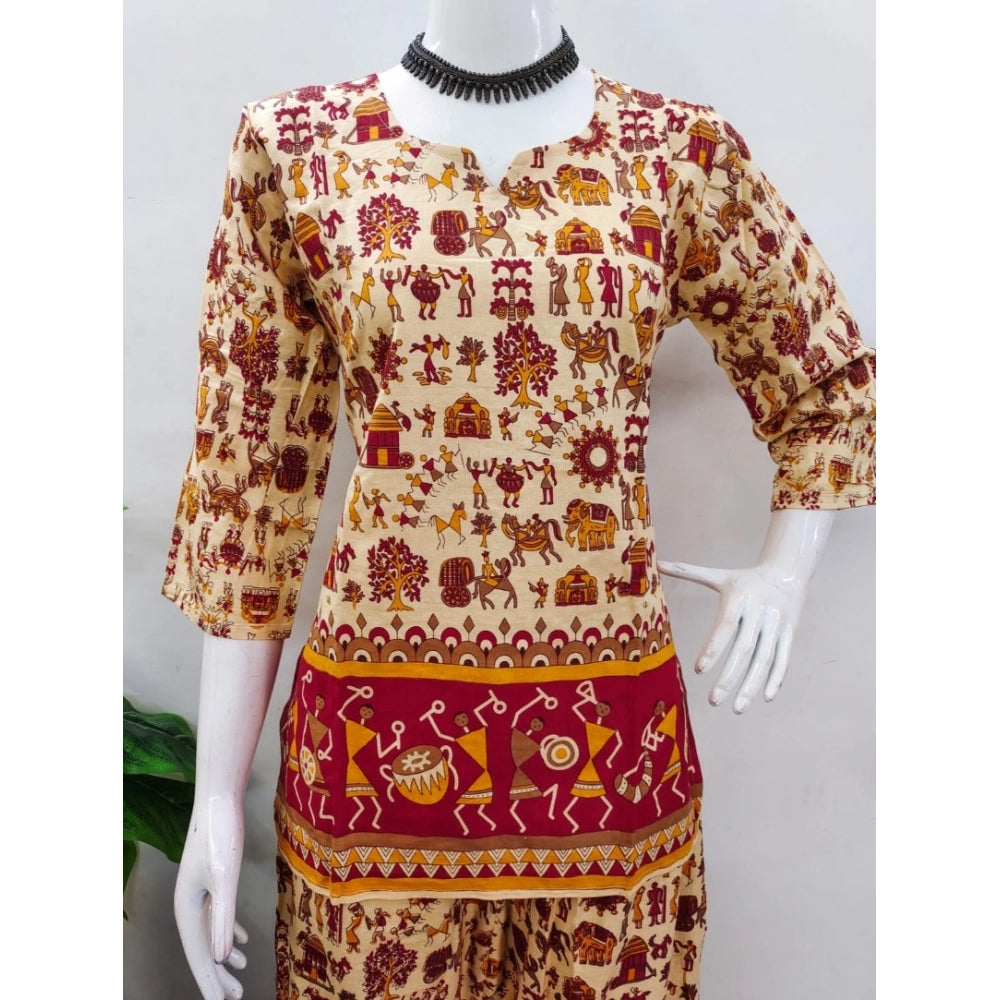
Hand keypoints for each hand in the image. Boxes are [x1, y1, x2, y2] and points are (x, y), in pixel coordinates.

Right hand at [174, 798, 248, 999]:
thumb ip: (223, 917)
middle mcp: (188, 903)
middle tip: (236, 997)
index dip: (210, 981)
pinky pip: (217, 916)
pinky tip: (241, 943)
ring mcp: (198, 891)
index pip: (199, 955)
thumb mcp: (226, 877)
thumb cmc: (220, 834)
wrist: (219, 798)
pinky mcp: (212, 879)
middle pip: (202, 948)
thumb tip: (223, 958)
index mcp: (186, 907)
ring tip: (240, 978)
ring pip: (210, 934)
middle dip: (218, 976)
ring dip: (224, 957)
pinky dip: (229, 932)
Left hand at [657, 559, 806, 712]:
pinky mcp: (790, 634)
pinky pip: (784, 660)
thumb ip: (687, 571)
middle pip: (745, 649)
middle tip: (713, 700)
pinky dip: (775, 680)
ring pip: (765, 660)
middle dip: (730, 676)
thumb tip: (656, 562)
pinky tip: (764, 698)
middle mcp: (759, 612)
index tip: (698, 670)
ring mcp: (777, 624)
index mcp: (739, 598)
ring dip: (752, 685)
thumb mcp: (719, 576)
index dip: (713, 648)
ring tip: (736, 708)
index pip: (725, 626)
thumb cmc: (745, 580)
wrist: (787, 573)